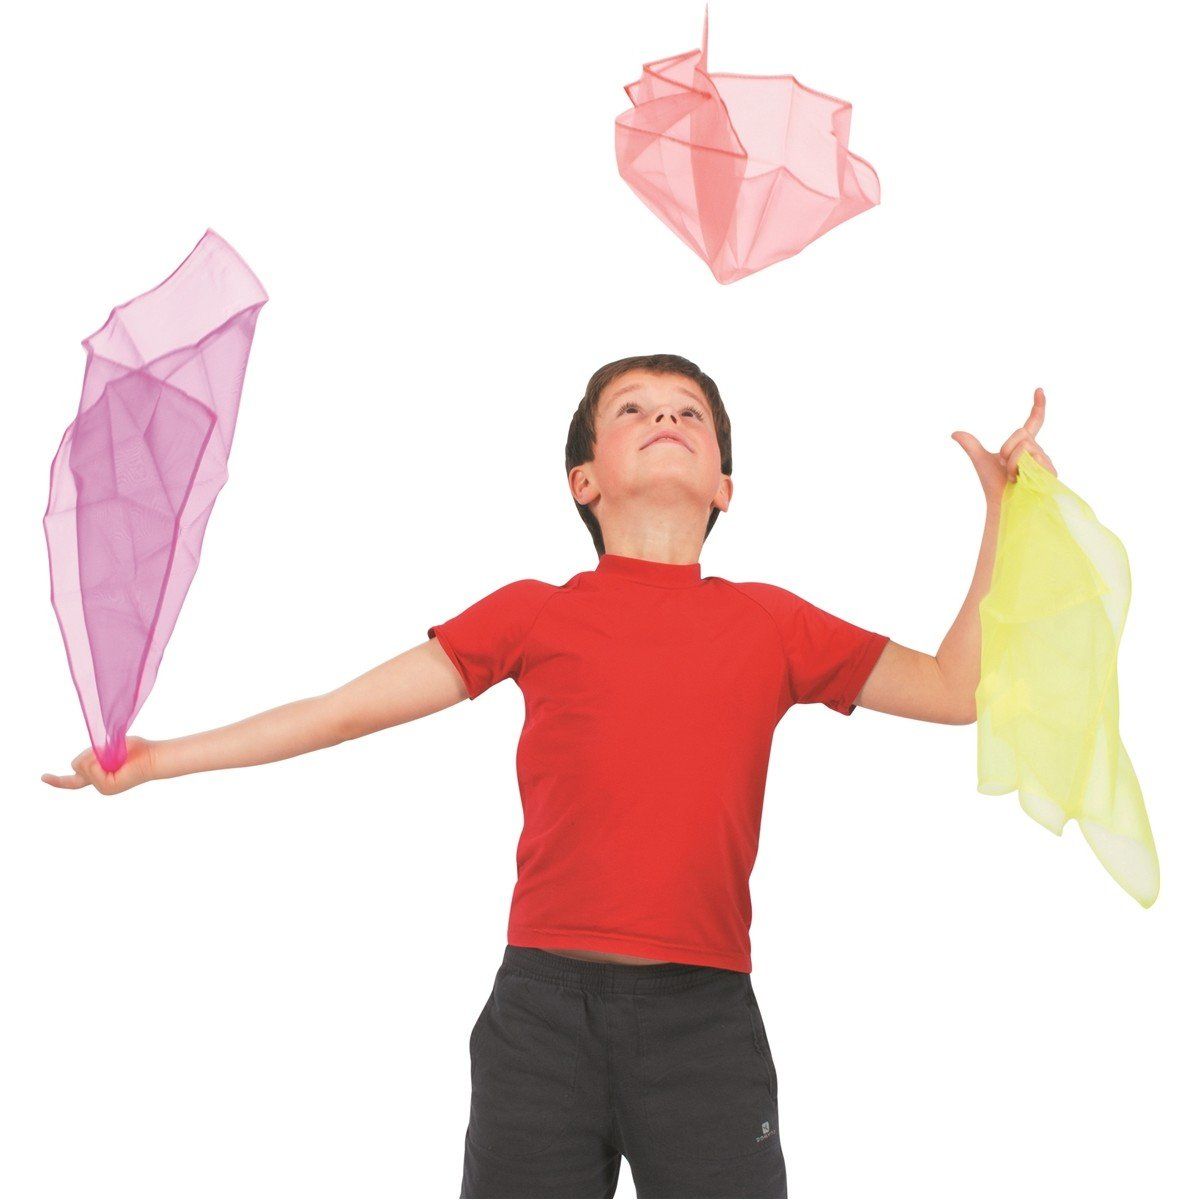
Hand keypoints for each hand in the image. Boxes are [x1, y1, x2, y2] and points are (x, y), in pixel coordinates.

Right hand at [41, 736, 156, 795]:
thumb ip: (92, 754)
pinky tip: (115, 762)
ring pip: (82, 764)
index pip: (73, 780)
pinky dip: (99, 761)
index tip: (42, 777)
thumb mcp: (107, 748)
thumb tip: (82, 762)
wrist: (153, 756)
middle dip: (88, 753)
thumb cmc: (136, 750)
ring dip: (96, 755)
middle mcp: (98, 784)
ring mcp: (102, 787)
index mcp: (98, 776)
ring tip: (116, 757)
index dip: (57, 780)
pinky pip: (92, 768)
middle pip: (76, 764)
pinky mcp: (107, 787)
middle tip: (110, 751)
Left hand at [951, 387, 1055, 508]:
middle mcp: (1038, 451)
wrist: (1001, 504)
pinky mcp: (1050, 471)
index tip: (1039, 390)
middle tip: (1005, 467)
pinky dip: (1020, 468)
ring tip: (1013, 477)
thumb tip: (955, 433)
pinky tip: (1022, 480)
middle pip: (1021, 432)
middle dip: (1007, 449)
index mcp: (1024, 446)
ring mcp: (1045, 461)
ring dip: (1012, 462)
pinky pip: (1032, 457)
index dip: (1038, 406)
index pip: (1034, 422)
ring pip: (1025, 446)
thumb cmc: (994, 486)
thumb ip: (971, 445)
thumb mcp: (981, 460)